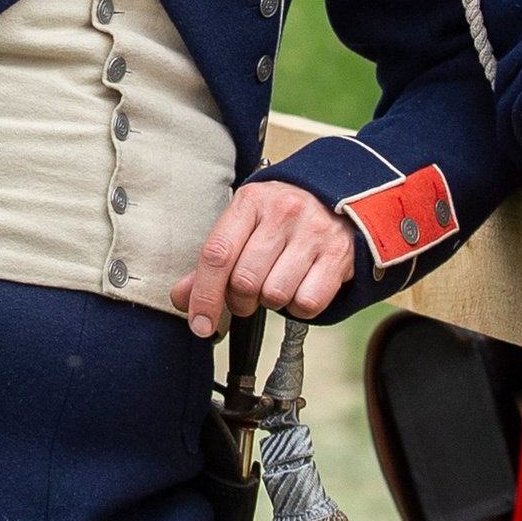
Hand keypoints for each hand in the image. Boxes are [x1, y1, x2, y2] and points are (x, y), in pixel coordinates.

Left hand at [175, 181, 357, 339]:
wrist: (337, 196)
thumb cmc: (280, 216)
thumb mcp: (243, 225)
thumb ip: (212, 262)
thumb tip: (182, 299)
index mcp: (250, 202)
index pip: (217, 254)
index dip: (204, 296)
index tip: (200, 324)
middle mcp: (284, 212)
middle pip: (245, 281)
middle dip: (239, 301)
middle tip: (246, 295)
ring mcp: (314, 232)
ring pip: (275, 295)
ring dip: (270, 302)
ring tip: (276, 284)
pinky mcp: (339, 255)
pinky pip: (307, 303)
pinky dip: (298, 307)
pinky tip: (299, 287)